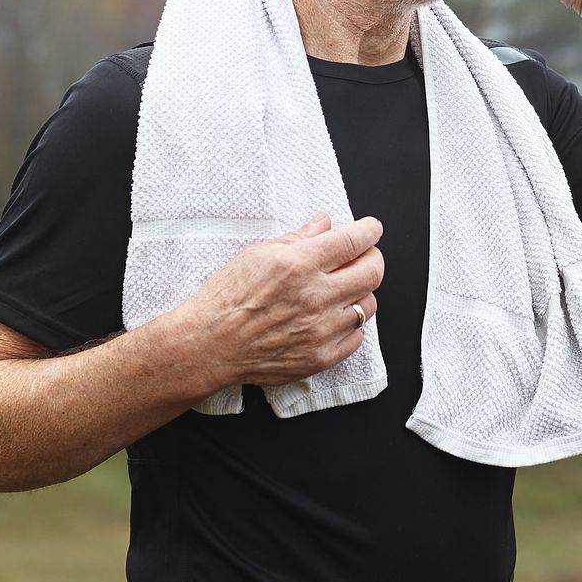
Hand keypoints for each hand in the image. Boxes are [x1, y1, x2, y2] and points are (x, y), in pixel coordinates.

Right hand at [183, 213, 383, 387]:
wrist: (208, 345)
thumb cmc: (226, 298)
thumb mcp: (257, 254)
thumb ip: (298, 238)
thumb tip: (325, 223)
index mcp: (299, 265)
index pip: (355, 241)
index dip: (370, 230)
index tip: (371, 229)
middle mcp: (315, 297)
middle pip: (373, 272)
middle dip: (373, 258)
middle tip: (363, 256)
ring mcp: (321, 330)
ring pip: (368, 305)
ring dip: (361, 292)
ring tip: (341, 289)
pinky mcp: (320, 357)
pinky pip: (356, 337)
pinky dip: (349, 325)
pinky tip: (331, 317)